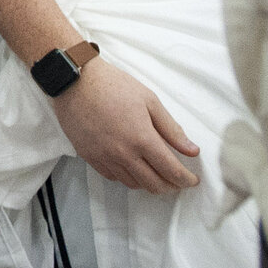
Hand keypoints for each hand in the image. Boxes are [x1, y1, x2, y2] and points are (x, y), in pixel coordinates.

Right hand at [53, 56, 200, 192]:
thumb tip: (192, 150)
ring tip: (156, 174)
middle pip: (154, 184)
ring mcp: (104, 157)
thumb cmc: (113, 85)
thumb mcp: (149, 100)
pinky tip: (132, 167)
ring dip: (149, 183)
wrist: (74, 80)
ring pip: (133, 184)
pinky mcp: (89, 156)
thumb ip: (171, 129)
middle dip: (171, 186)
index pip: (171, 170)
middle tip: (178, 181)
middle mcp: (124, 154)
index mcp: (142, 138)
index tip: (193, 180)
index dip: (186, 179)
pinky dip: (127, 177)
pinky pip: (112, 177)